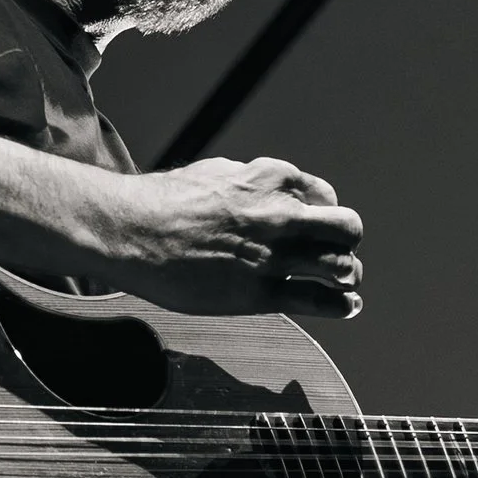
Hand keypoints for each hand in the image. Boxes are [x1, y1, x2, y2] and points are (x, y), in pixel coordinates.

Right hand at [96, 155, 363, 318]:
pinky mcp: (258, 294)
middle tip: (337, 252)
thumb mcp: (217, 172)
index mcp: (272, 179)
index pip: (325, 195)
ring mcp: (272, 255)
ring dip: (347, 274)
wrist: (130, 231)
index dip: (324, 213)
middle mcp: (281, 214)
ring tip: (343, 282)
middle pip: (347, 228)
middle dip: (346, 241)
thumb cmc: (165, 200)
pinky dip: (340, 305)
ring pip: (341, 265)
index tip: (316, 227)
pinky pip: (317, 300)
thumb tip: (268, 186)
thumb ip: (252, 180)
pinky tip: (347, 305)